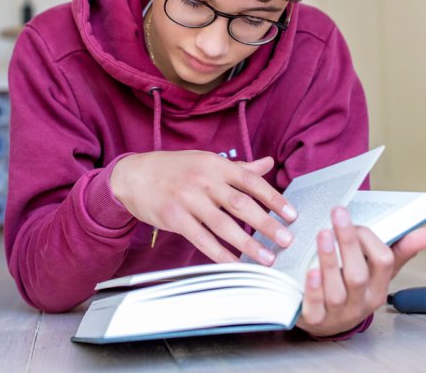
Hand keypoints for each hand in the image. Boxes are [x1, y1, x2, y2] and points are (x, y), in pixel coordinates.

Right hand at [110, 150, 297, 264]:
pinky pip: (201, 239)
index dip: (273, 198)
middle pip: (240, 204)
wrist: (133, 175)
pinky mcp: (174, 218)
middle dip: (266, 224)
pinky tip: (235, 264)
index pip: (250, 181)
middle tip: (287, 240)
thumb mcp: (207, 161)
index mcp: (215, 164)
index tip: (292, 214)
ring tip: (267, 258)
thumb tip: (269, 163)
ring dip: (247, 244)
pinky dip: (219, 254)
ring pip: (223, 225)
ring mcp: (187, 199)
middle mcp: (203, 180)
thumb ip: (239, 166)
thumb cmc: (175, 168)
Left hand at [297, 206, 425, 337]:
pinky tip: (310, 270)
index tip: (355, 219)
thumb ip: (402, 249)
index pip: (383, 263)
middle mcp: (361, 303)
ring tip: (323, 234)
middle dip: (349, 242)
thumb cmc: (355, 287)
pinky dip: (314, 289)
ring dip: (330, 261)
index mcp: (379, 288)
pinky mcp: (316, 320)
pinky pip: (316, 307)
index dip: (369, 239)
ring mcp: (338, 313)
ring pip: (337, 290)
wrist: (327, 321)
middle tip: (339, 213)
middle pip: (358, 275)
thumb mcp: (378, 271)